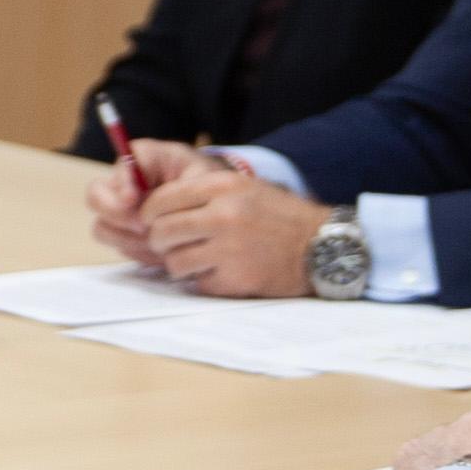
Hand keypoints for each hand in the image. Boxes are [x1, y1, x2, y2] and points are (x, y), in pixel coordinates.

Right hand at [86, 133, 203, 258]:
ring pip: (102, 227)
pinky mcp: (126, 234)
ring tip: (157, 242)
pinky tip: (160, 252)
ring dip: (128, 238)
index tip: (133, 199)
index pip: (122, 165)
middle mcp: (124, 184)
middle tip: (143, 227)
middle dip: (115, 215)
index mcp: (143, 159)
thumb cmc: (210, 185)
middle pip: (95, 196)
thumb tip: (148, 201)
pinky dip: (138, 252)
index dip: (122, 183)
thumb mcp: (203, 177)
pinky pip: (119, 247)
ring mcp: (121, 211)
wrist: (217, 209)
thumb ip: (179, 184)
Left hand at [135, 161, 322, 295]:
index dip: (148, 214)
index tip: (150, 222)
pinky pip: (199, 284)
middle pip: (162, 231)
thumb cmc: (278, 215)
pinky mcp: (237, 279)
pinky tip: (220, 272)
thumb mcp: (243, 187)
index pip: (162, 199)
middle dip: (158, 241)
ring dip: (179, 264)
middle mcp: (224, 215)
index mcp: (223, 186)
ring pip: (174, 261)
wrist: (321, 245)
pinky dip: (204, 281)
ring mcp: (230, 249)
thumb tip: (152, 209)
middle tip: (167, 245)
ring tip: (194, 260)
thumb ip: (201, 193)